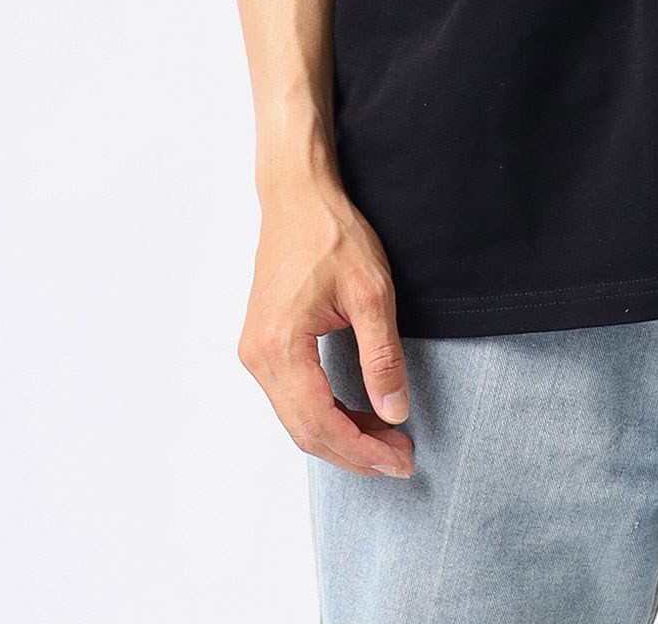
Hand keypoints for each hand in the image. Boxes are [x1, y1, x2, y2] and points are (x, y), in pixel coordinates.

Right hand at [238, 179, 414, 477]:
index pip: (320, 423)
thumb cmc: (333, 235)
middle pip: (305, 431)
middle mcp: (258, 357)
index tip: (402, 460)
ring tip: (389, 440)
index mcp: (280, 346)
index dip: (363, 450)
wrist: (298, 198)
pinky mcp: (263, 345)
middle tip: (402, 458)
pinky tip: (361, 414)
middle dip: (355, 451)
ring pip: (298, 418)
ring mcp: (255, 352)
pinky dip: (327, 413)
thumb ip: (382, 356)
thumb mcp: (372, 292)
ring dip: (342, 435)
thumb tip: (395, 412)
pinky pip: (293, 397)